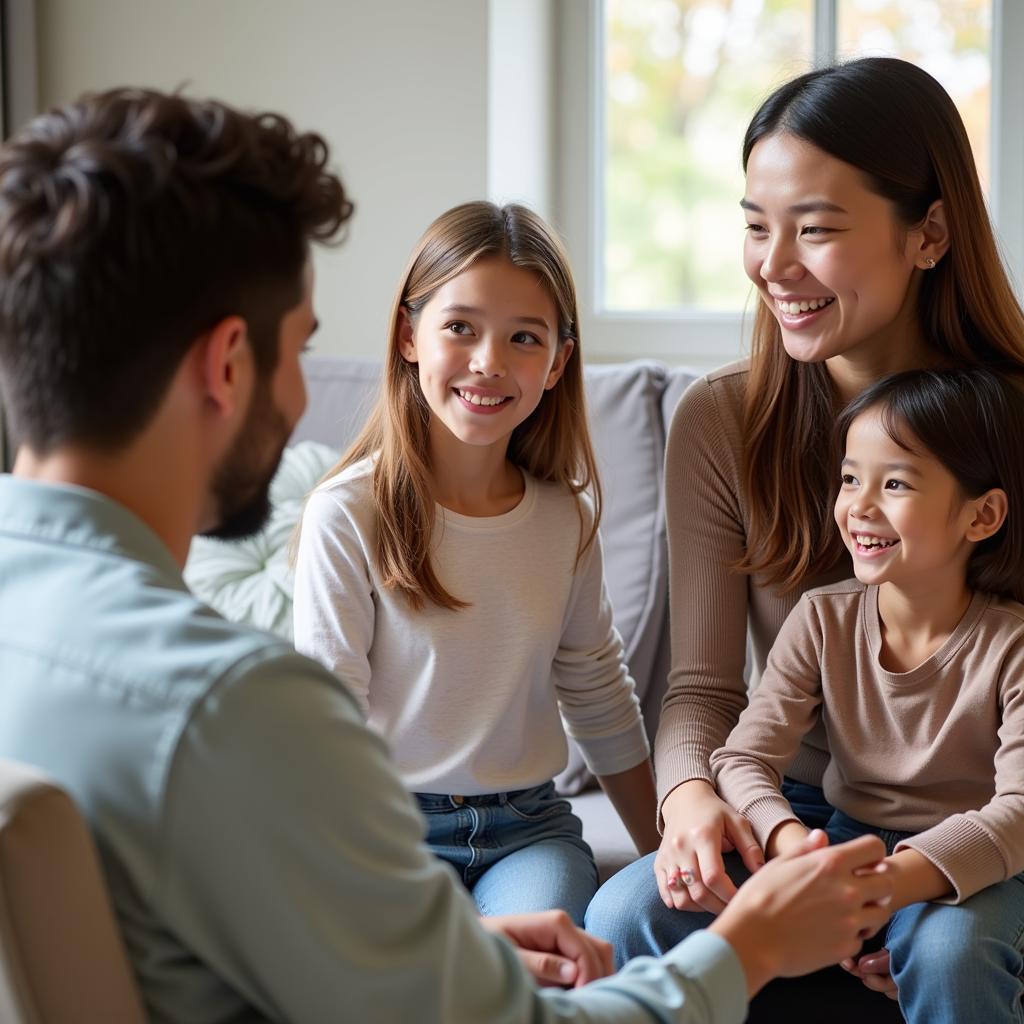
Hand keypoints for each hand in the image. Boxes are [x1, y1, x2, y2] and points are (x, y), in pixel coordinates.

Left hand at [479, 911, 614, 987]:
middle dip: (600, 977)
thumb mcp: (513, 958)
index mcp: (555, 922)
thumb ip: (541, 963)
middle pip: (601, 950)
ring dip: (596, 976)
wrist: (479, 939)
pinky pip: (587, 960)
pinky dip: (589, 976)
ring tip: (581, 998)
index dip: (589, 978)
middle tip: (585, 1002)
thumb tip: (574, 971)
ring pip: (598, 954)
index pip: (587, 952)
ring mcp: (566, 936)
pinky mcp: (564, 948)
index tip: (579, 1000)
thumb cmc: (491, 946)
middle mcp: (566, 925)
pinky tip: (576, 992)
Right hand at [655, 780, 764, 912]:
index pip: (713, 877)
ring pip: (681, 897)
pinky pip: (666, 892)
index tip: (742, 899)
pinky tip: (695, 902)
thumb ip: (750, 847)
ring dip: (700, 909)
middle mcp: (681, 847)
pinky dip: (679, 902)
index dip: (729, 895)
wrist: (685, 800)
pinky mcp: (659, 862)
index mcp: (703, 836)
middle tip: (733, 908)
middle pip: (698, 891)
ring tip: (715, 904)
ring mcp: (668, 856)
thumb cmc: (715, 812)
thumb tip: (762, 874)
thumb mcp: (737, 822)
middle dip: (718, 907)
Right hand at [710, 829, 892, 997]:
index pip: (874, 848)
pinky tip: (830, 931)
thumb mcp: (779, 864)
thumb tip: (822, 836)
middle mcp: (847, 890)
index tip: (861, 862)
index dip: (870, 853)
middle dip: (876, 882)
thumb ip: (806, 849)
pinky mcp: (846, 947)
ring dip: (870, 910)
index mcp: (830, 864)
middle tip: (858, 888)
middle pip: (887, 881)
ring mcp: (849, 921)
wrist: (751, 939)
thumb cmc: (759, 898)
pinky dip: (850, 935)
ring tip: (846, 911)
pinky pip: (861, 938)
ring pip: (882, 912)